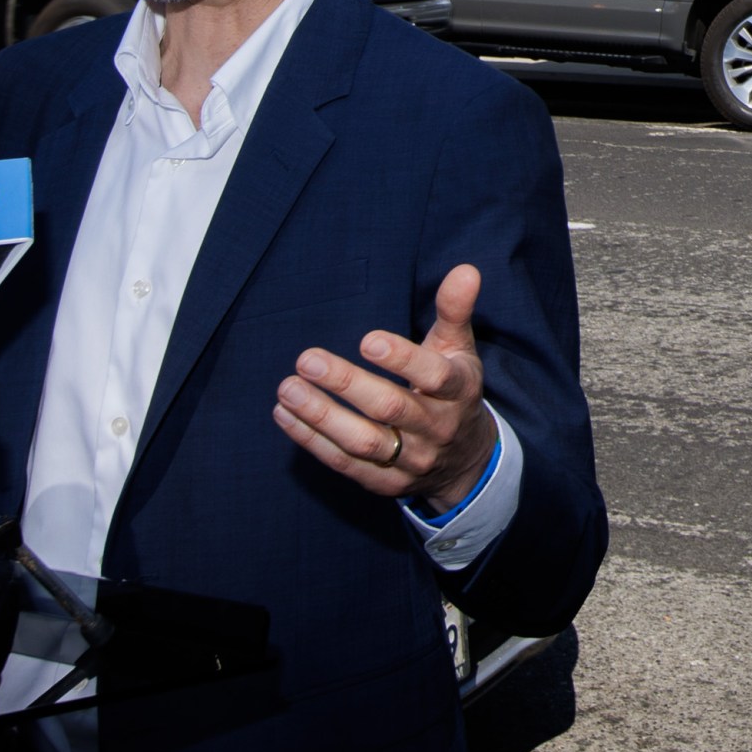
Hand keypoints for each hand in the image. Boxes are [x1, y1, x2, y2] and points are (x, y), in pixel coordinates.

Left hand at [274, 262, 494, 510]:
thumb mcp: (460, 349)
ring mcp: (411, 459)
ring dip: (321, 416)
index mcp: (458, 391)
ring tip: (288, 389)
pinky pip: (345, 463)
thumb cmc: (453, 390)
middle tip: (307, 360)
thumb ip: (455, 310)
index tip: (367, 340)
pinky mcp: (384, 482)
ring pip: (364, 441)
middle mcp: (436, 428)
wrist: (465, 460)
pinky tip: (286, 415)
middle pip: (391, 408)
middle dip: (347, 384)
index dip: (402, 360)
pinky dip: (313, 441)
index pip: (435, 376)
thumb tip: (465, 269)